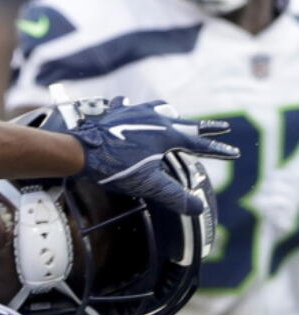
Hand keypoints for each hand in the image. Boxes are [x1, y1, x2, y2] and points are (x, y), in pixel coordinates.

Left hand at [61, 97, 236, 213]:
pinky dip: (135, 108)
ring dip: (170, 113)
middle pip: (184, 123)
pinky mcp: (116, 111)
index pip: (199, 145)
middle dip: (204, 128)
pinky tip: (130, 106)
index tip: (233, 152)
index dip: (217, 150)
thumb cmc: (116, 168)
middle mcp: (154, 119)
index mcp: (167, 136)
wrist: (81, 151)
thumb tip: (198, 208)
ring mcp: (135, 112)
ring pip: (159, 109)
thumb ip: (175, 196)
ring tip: (174, 115)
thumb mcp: (149, 185)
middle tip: (220, 127)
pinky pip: (130, 106)